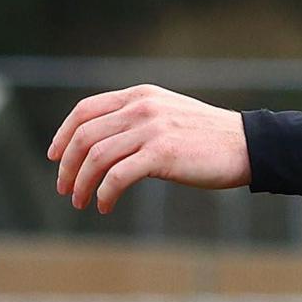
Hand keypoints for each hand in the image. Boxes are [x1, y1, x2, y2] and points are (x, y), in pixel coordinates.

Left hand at [48, 86, 248, 212]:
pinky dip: (105, 193)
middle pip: (85, 135)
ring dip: (82, 184)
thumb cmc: (207, 138)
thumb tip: (103, 144)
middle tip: (64, 190)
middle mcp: (141, 107)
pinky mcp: (162, 154)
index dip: (63, 134)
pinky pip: (118, 176)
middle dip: (68, 166)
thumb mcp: (167, 115)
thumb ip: (137, 120)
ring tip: (81, 202)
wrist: (246, 146)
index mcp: (139, 95)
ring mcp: (151, 129)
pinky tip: (105, 206)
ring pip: (96, 157)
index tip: (54, 157)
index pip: (85, 110)